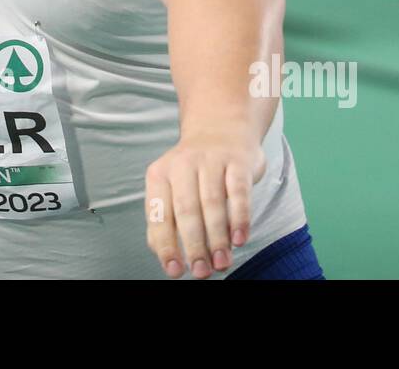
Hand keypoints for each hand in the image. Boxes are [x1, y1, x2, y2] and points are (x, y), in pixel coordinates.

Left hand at [145, 130, 266, 278]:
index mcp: (159, 175)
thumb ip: (166, 218)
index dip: (166, 245)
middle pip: (186, 210)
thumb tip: (165, 256)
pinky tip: (240, 239)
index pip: (159, 214)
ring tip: (222, 263)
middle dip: (194, 245)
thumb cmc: (193, 170)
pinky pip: (238, 191)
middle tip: (202, 272)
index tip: (174, 271)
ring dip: (218, 237)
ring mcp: (210, 160)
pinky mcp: (237, 161)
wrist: (221, 127)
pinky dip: (240, 217)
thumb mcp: (171, 187)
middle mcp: (182, 165)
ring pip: (212, 203)